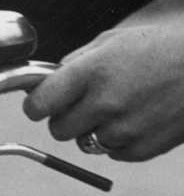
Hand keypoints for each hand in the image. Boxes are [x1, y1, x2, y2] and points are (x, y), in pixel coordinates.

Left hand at [23, 19, 183, 160]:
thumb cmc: (159, 48)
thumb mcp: (111, 42)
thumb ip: (74, 63)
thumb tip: (44, 82)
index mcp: (91, 72)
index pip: (39, 104)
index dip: (36, 105)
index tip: (40, 103)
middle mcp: (105, 103)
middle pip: (57, 130)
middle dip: (64, 118)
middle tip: (81, 105)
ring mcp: (126, 128)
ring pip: (85, 143)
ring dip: (93, 130)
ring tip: (118, 108)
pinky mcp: (145, 148)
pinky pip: (113, 154)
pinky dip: (119, 141)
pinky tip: (136, 119)